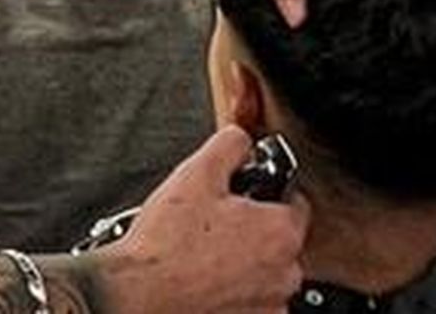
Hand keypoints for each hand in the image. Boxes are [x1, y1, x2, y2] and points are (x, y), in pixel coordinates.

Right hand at [96, 127, 309, 313]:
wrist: (140, 294)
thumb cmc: (167, 244)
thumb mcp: (196, 173)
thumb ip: (229, 146)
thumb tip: (241, 138)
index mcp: (280, 231)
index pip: (294, 201)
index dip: (265, 193)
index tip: (243, 196)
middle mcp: (286, 272)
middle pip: (280, 239)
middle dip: (253, 229)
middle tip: (215, 223)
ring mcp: (271, 303)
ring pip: (266, 271)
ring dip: (245, 261)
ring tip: (205, 253)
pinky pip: (253, 299)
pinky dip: (235, 290)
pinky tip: (205, 278)